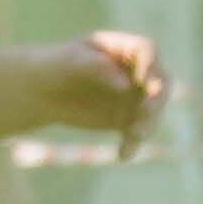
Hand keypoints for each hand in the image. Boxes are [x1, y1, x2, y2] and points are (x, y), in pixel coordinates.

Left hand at [57, 27, 163, 152]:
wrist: (43, 91)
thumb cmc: (57, 66)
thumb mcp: (73, 61)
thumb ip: (98, 67)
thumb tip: (126, 85)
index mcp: (124, 48)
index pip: (147, 51)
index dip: (150, 65)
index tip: (144, 80)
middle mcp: (136, 71)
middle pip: (159, 82)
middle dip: (157, 97)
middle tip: (147, 111)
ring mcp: (134, 96)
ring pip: (152, 111)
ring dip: (147, 124)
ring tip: (133, 136)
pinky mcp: (126, 119)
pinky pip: (136, 133)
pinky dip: (132, 144)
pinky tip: (123, 155)